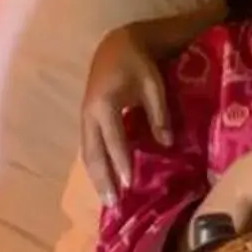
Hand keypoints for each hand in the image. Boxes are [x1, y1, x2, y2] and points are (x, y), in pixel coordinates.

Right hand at [79, 28, 167, 203]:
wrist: (116, 45)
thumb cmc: (138, 64)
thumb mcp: (153, 86)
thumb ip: (159, 114)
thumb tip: (167, 144)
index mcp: (105, 104)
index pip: (113, 140)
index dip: (121, 162)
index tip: (129, 184)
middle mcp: (89, 114)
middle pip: (93, 153)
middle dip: (103, 180)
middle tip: (113, 205)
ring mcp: (85, 118)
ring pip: (88, 153)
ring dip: (97, 177)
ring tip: (108, 200)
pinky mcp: (87, 120)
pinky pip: (89, 147)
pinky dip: (96, 166)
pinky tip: (104, 181)